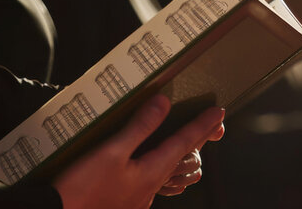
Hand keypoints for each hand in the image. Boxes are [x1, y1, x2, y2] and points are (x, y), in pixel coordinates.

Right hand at [53, 95, 224, 208]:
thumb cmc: (82, 189)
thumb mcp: (111, 151)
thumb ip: (140, 127)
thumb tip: (164, 103)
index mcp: (151, 172)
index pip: (184, 142)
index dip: (202, 125)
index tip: (219, 113)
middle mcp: (150, 187)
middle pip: (180, 157)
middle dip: (198, 139)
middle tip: (214, 125)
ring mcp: (137, 197)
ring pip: (166, 169)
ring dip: (179, 152)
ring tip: (188, 140)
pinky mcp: (123, 202)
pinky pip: (150, 178)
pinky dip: (158, 163)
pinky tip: (150, 163)